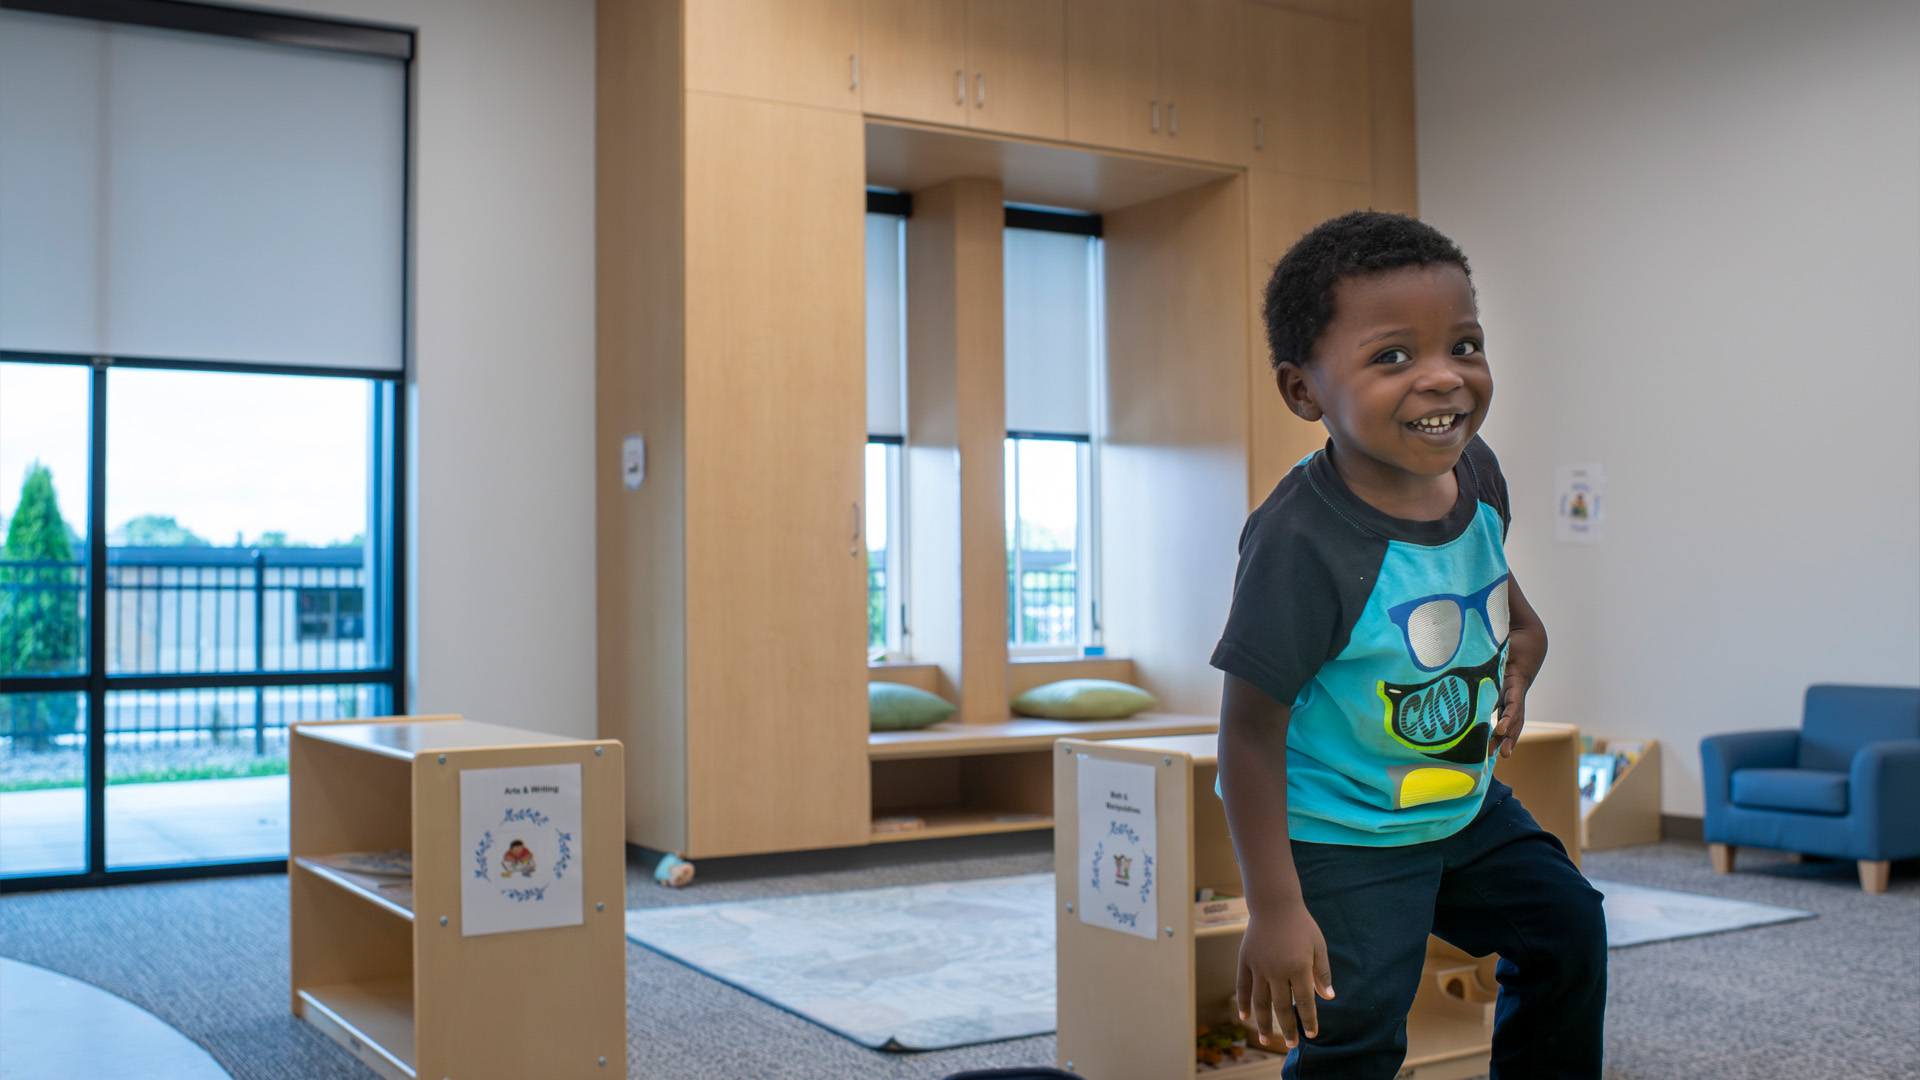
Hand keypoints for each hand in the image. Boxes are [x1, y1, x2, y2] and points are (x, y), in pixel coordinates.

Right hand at [1236, 900, 1334, 1049]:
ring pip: (1260, 1001)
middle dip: (1288, 1028)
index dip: (1309, 1020)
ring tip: (1266, 1040)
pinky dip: (1243, 1002)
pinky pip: (1243, 986)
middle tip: (1291, 1044)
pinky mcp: (1245, 960)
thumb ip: (1322, 972)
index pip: (1304, 1002)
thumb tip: (1328, 998)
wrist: (1274, 903)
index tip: (1311, 1034)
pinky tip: (1245, 1017)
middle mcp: (1277, 970)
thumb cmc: (1301, 924)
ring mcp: (1259, 966)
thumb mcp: (1319, 945)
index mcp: (1298, 967)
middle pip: (1282, 1007)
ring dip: (1264, 1023)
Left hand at [1492, 573, 1545, 758]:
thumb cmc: (1503, 597)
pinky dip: (1493, 718)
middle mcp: (1522, 671)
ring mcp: (1513, 677)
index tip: (1503, 726)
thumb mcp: (1503, 598)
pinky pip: (1499, 701)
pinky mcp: (1502, 678)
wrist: (1508, 599)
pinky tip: (1483, 738)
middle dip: (1509, 730)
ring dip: (1502, 731)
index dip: (1510, 709)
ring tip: (1494, 756)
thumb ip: (1499, 596)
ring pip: (1509, 708)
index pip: (1517, 689)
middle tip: (1500, 752)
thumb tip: (1491, 575)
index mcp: (1525, 656)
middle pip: (1517, 705)